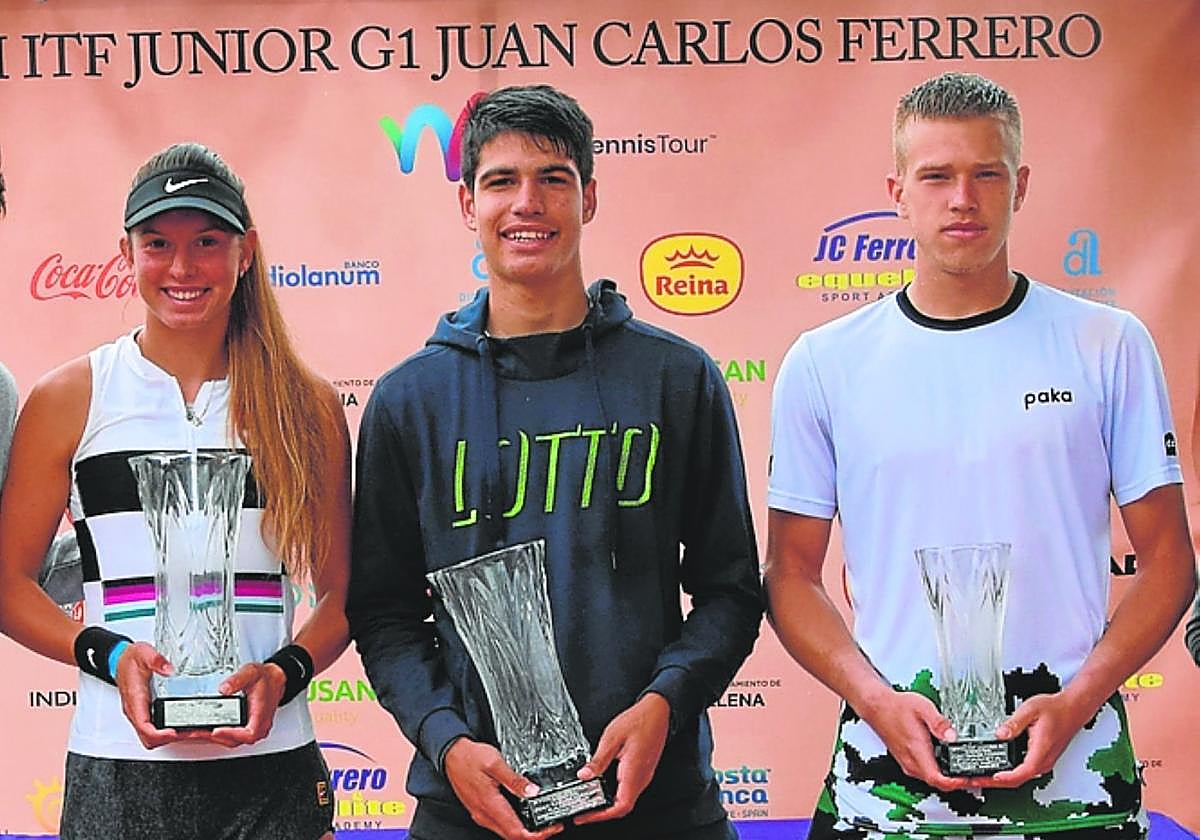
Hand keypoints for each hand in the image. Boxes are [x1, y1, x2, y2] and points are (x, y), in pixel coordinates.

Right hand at [115, 641, 207, 748]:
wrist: (120, 658)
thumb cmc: (130, 659)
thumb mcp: (144, 654)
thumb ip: (156, 660)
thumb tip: (169, 669)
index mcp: (135, 700)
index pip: (144, 727)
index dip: (159, 735)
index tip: (174, 732)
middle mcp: (137, 710)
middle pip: (149, 738)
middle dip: (170, 739)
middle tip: (191, 732)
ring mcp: (141, 712)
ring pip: (152, 736)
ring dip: (171, 737)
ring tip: (192, 730)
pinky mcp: (145, 711)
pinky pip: (155, 728)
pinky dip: (168, 731)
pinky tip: (183, 725)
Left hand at [202, 662, 287, 747]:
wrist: (274, 678)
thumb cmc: (266, 679)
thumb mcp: (252, 673)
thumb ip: (238, 679)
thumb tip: (223, 688)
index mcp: (261, 716)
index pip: (248, 734)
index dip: (231, 734)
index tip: (216, 730)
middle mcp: (257, 726)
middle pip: (233, 740)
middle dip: (211, 737)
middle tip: (194, 731)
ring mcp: (250, 728)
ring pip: (229, 740)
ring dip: (210, 737)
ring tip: (192, 731)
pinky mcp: (243, 728)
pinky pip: (229, 736)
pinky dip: (214, 734)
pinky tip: (202, 728)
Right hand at [442, 738, 562, 839]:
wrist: (450, 754)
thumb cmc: (469, 756)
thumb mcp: (495, 762)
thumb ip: (514, 779)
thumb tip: (533, 792)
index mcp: (489, 805)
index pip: (516, 832)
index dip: (537, 835)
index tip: (552, 828)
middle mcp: (484, 814)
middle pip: (513, 836)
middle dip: (535, 835)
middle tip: (551, 825)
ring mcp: (481, 814)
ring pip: (506, 832)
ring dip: (525, 831)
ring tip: (541, 820)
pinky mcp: (480, 810)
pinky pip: (500, 824)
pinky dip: (515, 824)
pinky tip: (524, 813)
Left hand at [573, 692, 670, 824]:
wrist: (658, 712)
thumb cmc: (639, 720)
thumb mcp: (611, 737)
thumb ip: (598, 759)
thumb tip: (585, 775)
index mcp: (633, 771)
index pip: (621, 806)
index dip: (602, 815)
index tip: (586, 816)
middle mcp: (641, 777)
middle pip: (623, 807)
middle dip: (603, 813)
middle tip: (584, 812)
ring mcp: (644, 775)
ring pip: (627, 799)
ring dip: (609, 805)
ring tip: (591, 801)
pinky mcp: (644, 771)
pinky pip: (630, 790)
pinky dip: (616, 795)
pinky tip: (604, 788)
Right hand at [858, 689, 967, 792]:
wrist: (877, 706)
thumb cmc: (897, 707)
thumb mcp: (922, 708)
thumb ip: (939, 723)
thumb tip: (953, 736)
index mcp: (917, 752)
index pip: (939, 780)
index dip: (958, 783)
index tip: (973, 778)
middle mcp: (912, 762)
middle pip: (939, 783)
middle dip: (959, 781)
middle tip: (977, 774)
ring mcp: (909, 763)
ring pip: (933, 779)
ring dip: (949, 777)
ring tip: (967, 768)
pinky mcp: (908, 761)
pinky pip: (927, 773)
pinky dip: (940, 771)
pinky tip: (949, 761)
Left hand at [975, 692, 1092, 787]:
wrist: (1072, 708)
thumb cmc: (1055, 709)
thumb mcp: (1030, 710)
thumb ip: (1014, 723)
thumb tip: (1000, 734)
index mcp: (1041, 750)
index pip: (1023, 772)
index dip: (1005, 777)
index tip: (990, 777)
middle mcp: (1043, 760)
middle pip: (1019, 779)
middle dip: (996, 782)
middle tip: (976, 779)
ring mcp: (1043, 761)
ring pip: (1021, 777)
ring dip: (1001, 779)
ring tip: (982, 776)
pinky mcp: (1041, 759)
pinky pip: (1024, 771)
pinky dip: (1009, 773)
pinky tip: (998, 768)